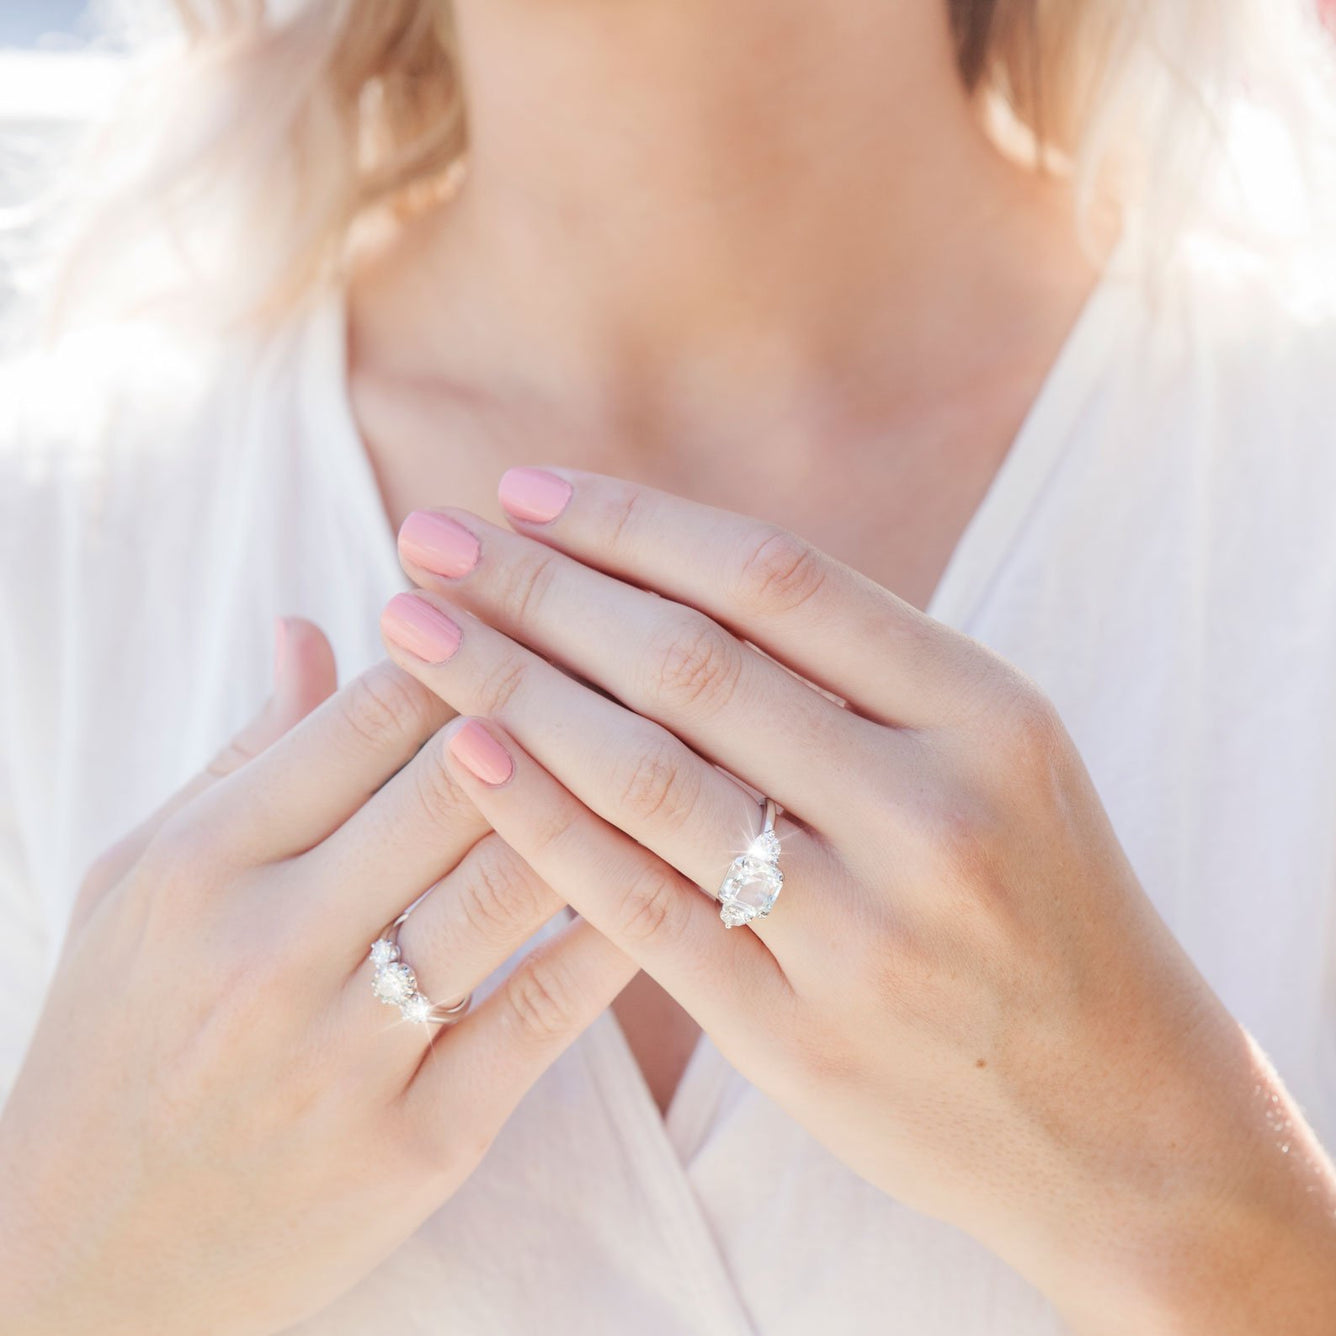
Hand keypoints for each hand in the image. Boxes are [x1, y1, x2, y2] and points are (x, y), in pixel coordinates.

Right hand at [0, 616, 635, 1335]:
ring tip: (677, 735)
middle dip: (555, 699)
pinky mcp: (424, 1141)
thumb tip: (312, 626)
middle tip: (635, 650)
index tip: (529, 609)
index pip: (368, 713)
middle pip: (460, 778)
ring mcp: (352, 1052)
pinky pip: (548, 1005)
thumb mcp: (134, 886)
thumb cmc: (113, 1046)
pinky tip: (675, 864)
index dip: (466, 644)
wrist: (85, 1268)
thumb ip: (239, 756)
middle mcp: (274, 948)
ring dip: (606, 794)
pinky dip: (619, 923)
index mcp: (203, 863)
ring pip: (517, 879)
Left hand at [382, 468, 1335, 1335]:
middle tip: (423, 539)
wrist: (1122, 1118)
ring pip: (649, 775)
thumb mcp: (1001, 760)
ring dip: (510, 689)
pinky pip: (640, 905)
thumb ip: (861, 675)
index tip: (521, 490)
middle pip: (691, 666)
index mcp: (987, 713)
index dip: (632, 524)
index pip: (774, 579)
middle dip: (538, 590)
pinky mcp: (800, 1034)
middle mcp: (932, 809)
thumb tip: (669, 572)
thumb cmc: (1049, 910)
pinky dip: (540, 821)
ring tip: (409, 635)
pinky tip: (463, 755)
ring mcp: (864, 930)